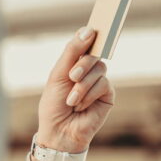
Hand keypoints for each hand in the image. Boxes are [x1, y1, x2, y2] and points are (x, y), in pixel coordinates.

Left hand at [37, 26, 114, 153]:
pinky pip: (104, 84)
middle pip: (93, 54)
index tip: (93, 29)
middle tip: (72, 76)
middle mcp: (87, 70)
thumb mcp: (58, 75)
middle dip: (82, 65)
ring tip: (71, 101)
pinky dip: (90, 94)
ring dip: (83, 85)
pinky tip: (80, 106)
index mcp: (73, 62)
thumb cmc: (54, 104)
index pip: (84, 42)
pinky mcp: (107, 95)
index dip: (89, 34)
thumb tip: (88, 30)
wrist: (59, 131)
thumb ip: (72, 52)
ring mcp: (98, 81)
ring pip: (100, 69)